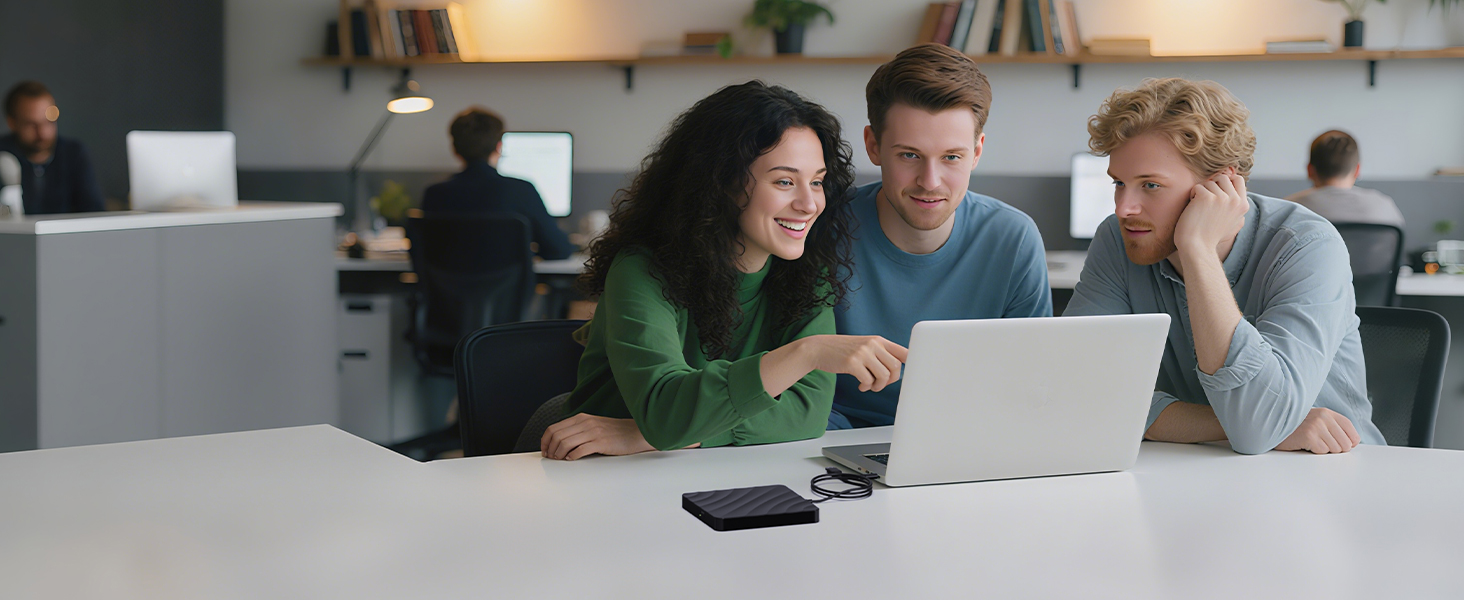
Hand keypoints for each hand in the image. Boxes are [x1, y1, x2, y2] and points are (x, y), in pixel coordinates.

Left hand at [541, 414, 655, 459]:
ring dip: (559, 454)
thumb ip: (578, 430)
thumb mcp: (594, 426)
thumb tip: (561, 443)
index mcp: (582, 418)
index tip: (545, 450)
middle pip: (557, 436)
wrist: (636, 433)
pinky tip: (572, 459)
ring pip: (565, 443)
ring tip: (560, 460)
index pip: (554, 428)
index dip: (545, 441)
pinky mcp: (601, 443)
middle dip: (550, 449)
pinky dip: (572, 456)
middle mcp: (585, 423)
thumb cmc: (616, 432)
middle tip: (551, 458)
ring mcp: (593, 432)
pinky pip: (580, 450)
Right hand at [798, 335, 908, 391]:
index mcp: (878, 340)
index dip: (911, 365)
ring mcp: (862, 353)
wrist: (818, 348)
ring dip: (878, 386)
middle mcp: (872, 344)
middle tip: (880, 383)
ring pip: (884, 375)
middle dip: (891, 380)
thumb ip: (880, 354)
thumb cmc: (842, 350)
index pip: (904, 352)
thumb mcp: (864, 346)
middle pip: (896, 367)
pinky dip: (866, 386)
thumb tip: (898, 371)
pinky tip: (861, 385)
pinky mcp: (852, 363)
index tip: (906, 374)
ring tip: (869, 385)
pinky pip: (868, 380)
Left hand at [1173, 173, 1247, 258]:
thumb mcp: (1231, 219)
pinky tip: (1192, 209)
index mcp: (1243, 205)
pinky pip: (1197, 187)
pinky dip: (1192, 195)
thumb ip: (1235, 203)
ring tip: (1199, 207)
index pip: (1238, 179)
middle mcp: (1235, 200)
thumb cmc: (1209, 235)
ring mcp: (1222, 198)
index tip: (1216, 189)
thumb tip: (1233, 181)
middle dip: (1211, 185)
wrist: (1197, 247)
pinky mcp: (1207, 197)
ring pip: (1209, 182)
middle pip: (1223, 177)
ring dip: (1201, 192)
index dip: (1226, 180)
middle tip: (1205, 199)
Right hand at [1274, 407, 1360, 453]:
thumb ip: (1333, 428)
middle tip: (1321, 444)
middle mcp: (1323, 417)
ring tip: (1311, 443)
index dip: (1350, 440)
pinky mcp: (1309, 436)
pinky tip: (1305, 445)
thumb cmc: (1295, 429)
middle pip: (1346, 443)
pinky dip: (1315, 451)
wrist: (1272, 427)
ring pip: (1336, 449)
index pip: (1350, 429)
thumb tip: (1352, 443)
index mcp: (1327, 412)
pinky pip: (1323, 451)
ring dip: (1324, 450)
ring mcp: (1316, 426)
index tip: (1342, 444)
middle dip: (1336, 448)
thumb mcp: (1316, 422)